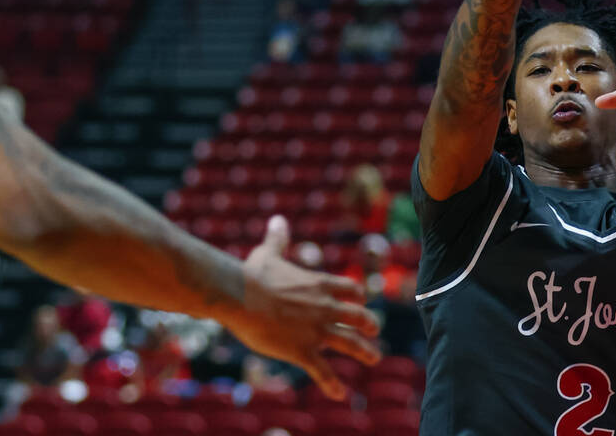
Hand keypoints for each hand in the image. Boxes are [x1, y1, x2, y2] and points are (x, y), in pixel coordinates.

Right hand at [226, 215, 380, 399]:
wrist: (241, 296)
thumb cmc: (252, 275)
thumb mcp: (268, 254)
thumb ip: (278, 239)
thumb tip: (277, 219)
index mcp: (320, 285)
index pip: (351, 290)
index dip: (358, 296)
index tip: (361, 300)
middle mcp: (325, 308)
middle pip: (358, 316)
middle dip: (368, 324)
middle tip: (374, 331)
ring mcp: (317, 330)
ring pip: (350, 343)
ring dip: (365, 351)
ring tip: (374, 357)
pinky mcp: (303, 351)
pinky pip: (323, 371)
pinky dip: (333, 384)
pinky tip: (341, 394)